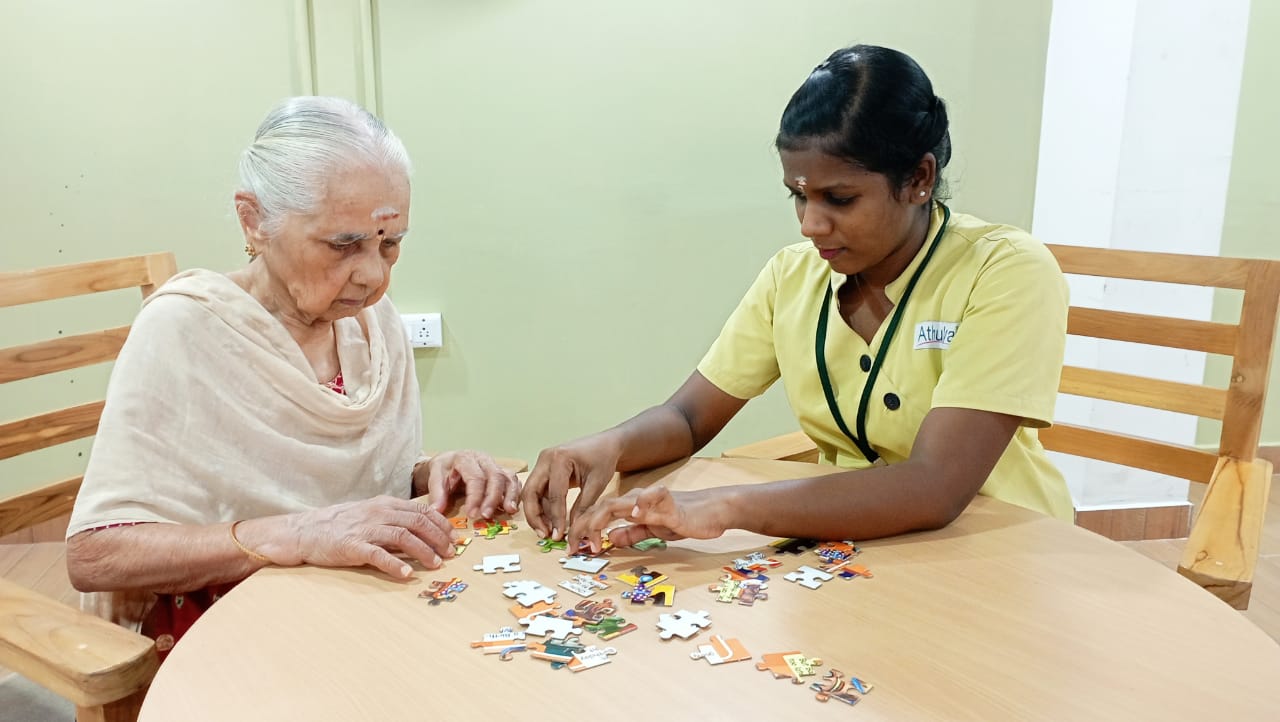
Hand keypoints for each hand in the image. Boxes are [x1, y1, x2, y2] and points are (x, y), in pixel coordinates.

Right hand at [288, 495, 458, 578]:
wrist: (306, 530)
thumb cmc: (340, 524)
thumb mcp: (371, 514)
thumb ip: (394, 519)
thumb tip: (423, 531)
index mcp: (385, 503)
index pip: (422, 510)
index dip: (442, 525)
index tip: (454, 538)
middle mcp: (378, 512)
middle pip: (418, 522)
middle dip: (439, 538)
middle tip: (450, 554)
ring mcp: (366, 529)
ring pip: (403, 536)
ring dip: (424, 551)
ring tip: (436, 564)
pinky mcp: (353, 546)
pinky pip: (378, 555)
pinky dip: (395, 565)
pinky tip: (406, 575)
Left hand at [416, 450, 520, 518]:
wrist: (449, 461)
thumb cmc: (444, 469)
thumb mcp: (435, 477)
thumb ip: (437, 493)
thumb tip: (437, 510)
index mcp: (466, 458)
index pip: (476, 478)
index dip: (475, 497)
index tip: (472, 514)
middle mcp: (483, 459)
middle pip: (495, 476)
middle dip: (493, 498)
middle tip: (486, 515)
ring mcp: (494, 465)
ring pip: (508, 477)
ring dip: (509, 495)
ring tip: (509, 511)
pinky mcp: (501, 472)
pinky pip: (513, 480)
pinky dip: (515, 493)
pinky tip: (512, 506)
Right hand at [522, 434, 622, 540]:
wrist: (605, 444)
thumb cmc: (603, 459)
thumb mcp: (597, 483)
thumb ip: (583, 506)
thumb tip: (574, 529)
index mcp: (559, 458)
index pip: (554, 493)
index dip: (556, 517)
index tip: (559, 535)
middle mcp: (545, 459)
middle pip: (530, 492)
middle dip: (534, 516)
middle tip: (544, 535)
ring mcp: (542, 464)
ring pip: (531, 493)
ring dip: (537, 514)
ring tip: (547, 532)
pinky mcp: (544, 471)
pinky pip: (539, 492)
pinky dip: (543, 507)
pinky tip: (551, 522)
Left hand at [567, 485, 730, 551]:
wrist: (712, 512)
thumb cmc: (683, 519)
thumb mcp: (652, 530)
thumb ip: (632, 534)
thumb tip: (611, 539)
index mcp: (631, 507)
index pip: (599, 514)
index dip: (582, 529)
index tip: (572, 548)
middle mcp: (637, 501)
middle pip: (601, 507)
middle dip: (583, 526)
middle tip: (571, 547)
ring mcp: (652, 501)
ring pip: (619, 502)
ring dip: (600, 518)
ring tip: (590, 536)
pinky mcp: (670, 504)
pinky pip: (654, 498)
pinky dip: (641, 503)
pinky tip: (633, 514)